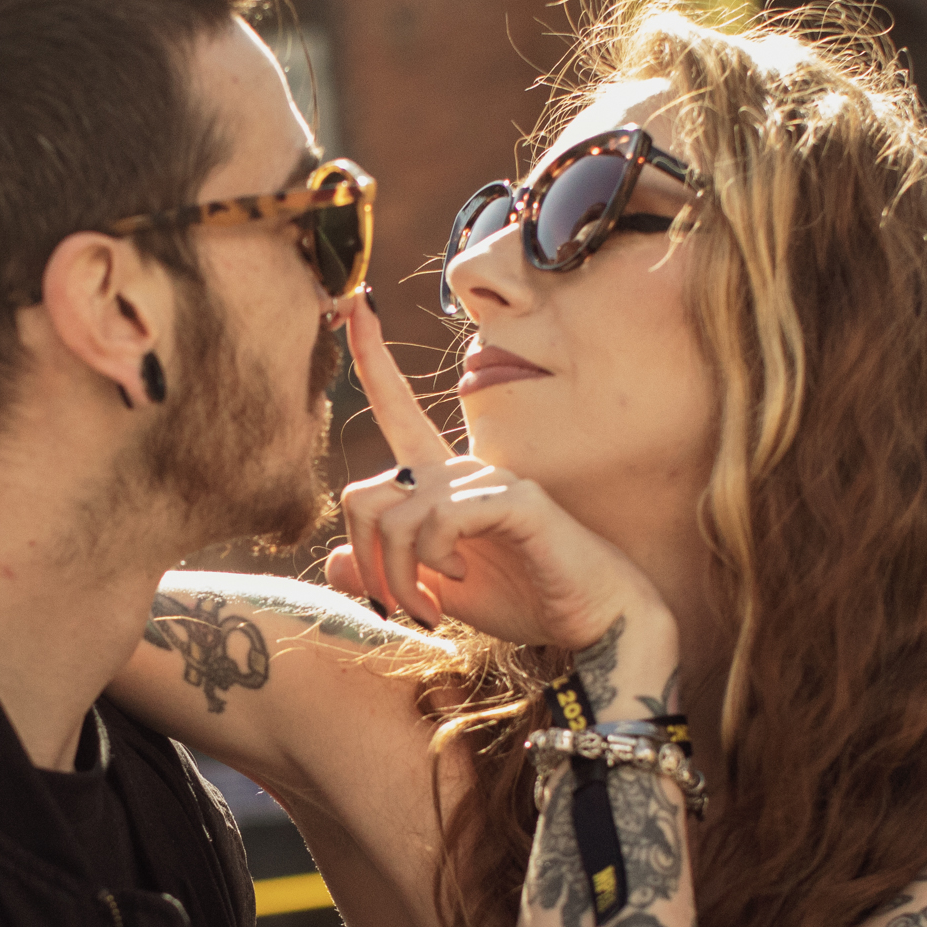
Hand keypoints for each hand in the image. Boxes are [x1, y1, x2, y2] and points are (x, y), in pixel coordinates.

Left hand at [328, 295, 680, 671]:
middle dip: (369, 562)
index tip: (351, 307)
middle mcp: (462, 469)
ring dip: (400, 575)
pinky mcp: (517, 499)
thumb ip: (389, 574)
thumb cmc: (526, 597)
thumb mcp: (440, 592)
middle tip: (401, 607)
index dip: (372, 360)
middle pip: (365, 494)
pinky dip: (434, 556)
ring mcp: (490, 480)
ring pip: (397, 515)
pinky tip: (459, 575)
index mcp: (443, 483)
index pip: (397, 411)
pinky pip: (439, 515)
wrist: (593, 619)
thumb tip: (332, 562)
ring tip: (430, 607)